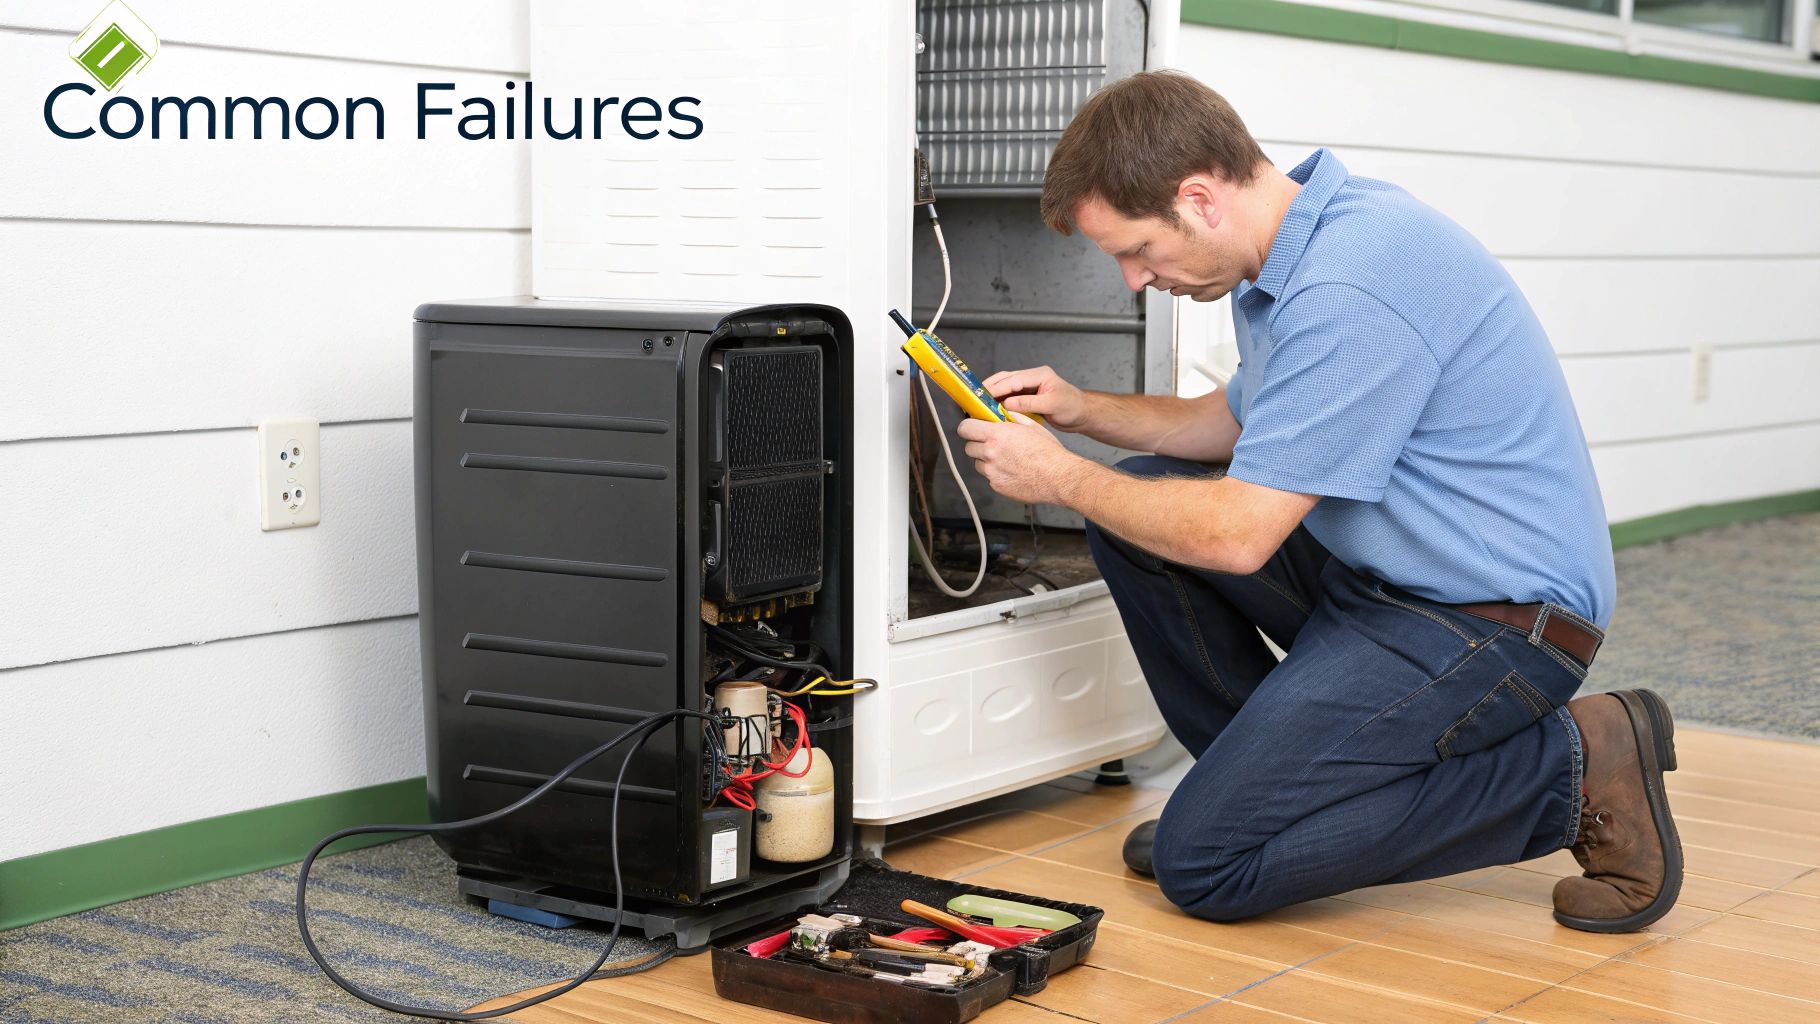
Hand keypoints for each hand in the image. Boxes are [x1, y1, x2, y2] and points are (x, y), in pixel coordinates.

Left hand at [955, 413, 1089, 505]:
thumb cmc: (1048, 452)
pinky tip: (1011, 470)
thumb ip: (1012, 419)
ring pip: (977, 463)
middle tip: (991, 444)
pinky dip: (996, 473)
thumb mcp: (1031, 426)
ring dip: (986, 460)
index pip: (965, 429)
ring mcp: (992, 472)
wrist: (1058, 477)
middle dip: (977, 444)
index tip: (972, 428)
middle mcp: (990, 453)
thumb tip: (1001, 414)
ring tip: (1005, 459)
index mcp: (997, 435)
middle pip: (968, 447)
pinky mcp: (997, 485)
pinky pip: (989, 477)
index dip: (968, 428)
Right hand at [981, 365, 1088, 431]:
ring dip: (992, 394)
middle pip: (1005, 379)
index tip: (983, 395)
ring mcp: (1029, 386)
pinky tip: (991, 408)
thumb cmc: (1073, 407)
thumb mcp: (1053, 405)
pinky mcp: (1027, 396)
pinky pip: (1009, 396)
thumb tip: (1008, 403)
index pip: (1014, 379)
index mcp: (1040, 375)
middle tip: (975, 398)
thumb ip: (1030, 403)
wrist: (1081, 414)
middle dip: (990, 388)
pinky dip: (999, 401)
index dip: (997, 387)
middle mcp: (1033, 378)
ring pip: (1005, 387)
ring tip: (979, 404)